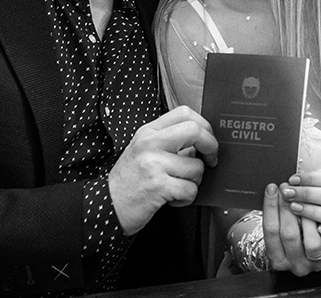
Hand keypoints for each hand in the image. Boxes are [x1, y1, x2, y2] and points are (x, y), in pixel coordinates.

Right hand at [108, 105, 217, 234]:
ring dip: (195, 181)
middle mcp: (149, 143)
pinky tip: (173, 198)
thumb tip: (202, 141)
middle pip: (194, 130)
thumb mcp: (143, 151)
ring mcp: (153, 164)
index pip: (184, 113)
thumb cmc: (129, 180)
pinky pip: (190, 189)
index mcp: (148, 132)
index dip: (204, 125)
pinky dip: (187, 198)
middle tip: (211, 160)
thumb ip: (169, 141)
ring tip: (178, 186)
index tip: (207, 140)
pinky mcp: (158, 186)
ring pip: (197, 167)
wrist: (108, 206)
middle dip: (211, 146)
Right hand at [262, 184, 320, 274]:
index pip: (270, 231)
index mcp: (278, 260)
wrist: (312, 254)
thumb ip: (277, 217)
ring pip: (312, 243)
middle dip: (287, 207)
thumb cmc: (293, 236)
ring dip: (308, 217)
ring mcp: (314, 264)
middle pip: (289, 235)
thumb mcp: (280, 230)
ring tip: (304, 198)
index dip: (270, 207)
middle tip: (288, 188)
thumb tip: (276, 189)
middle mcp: (296, 265)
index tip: (271, 188)